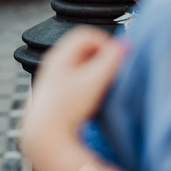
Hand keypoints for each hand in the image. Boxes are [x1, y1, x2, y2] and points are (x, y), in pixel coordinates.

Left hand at [20, 27, 126, 160]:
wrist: (46, 136)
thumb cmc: (65, 108)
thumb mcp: (93, 81)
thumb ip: (110, 61)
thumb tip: (124, 46)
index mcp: (60, 55)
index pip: (87, 34)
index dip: (106, 42)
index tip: (119, 58)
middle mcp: (54, 63)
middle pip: (84, 48)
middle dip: (103, 57)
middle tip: (115, 71)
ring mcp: (54, 78)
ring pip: (81, 65)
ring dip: (97, 71)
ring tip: (105, 85)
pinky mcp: (57, 93)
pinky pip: (77, 79)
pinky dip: (89, 83)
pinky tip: (94, 98)